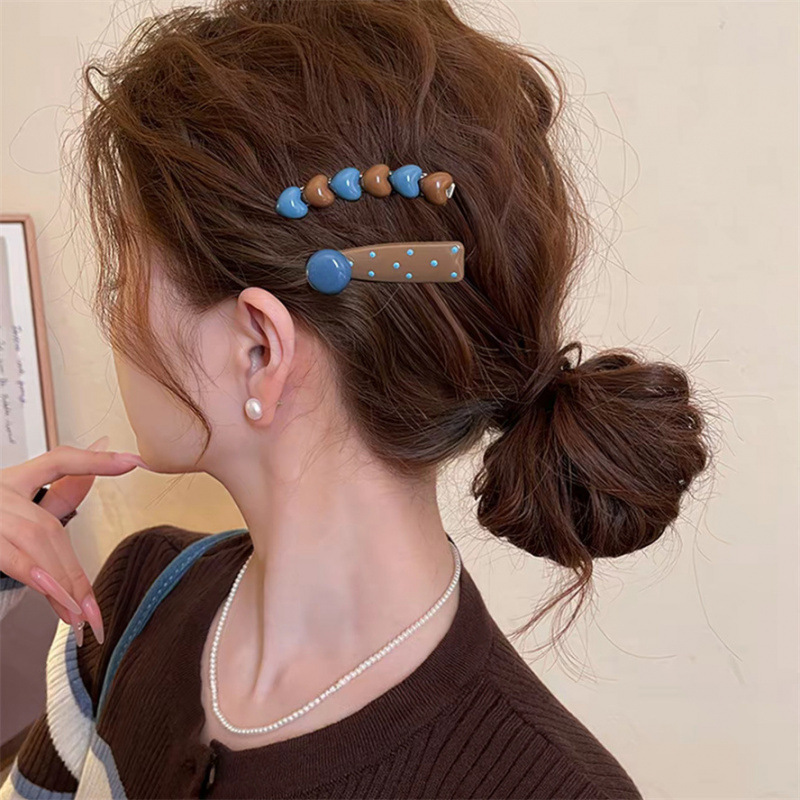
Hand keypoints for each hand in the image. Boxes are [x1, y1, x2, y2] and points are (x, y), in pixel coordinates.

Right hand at [0, 436, 149, 644]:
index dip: (96, 461)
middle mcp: (0, 492)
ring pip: (32, 543)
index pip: (60, 460)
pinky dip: (32, 574)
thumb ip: (64, 489)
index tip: (133, 461)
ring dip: (59, 580)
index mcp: (14, 479)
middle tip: (94, 609)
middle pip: (48, 527)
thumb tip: (109, 455)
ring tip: (79, 615)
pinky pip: (8, 557)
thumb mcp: (21, 502)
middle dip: (74, 571)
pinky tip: (51, 592)